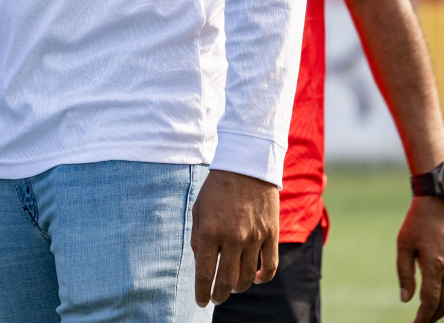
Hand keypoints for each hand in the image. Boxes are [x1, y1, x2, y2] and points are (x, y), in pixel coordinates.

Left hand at [190, 169, 278, 305]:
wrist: (246, 168)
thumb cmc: (217, 189)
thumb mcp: (198, 210)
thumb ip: (198, 238)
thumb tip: (202, 262)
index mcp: (210, 231)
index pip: (204, 272)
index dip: (201, 291)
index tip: (200, 302)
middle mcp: (232, 238)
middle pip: (226, 280)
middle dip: (219, 295)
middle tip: (215, 299)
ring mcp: (254, 238)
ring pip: (247, 276)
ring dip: (238, 287)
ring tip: (232, 288)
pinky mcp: (271, 236)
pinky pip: (269, 266)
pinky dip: (262, 278)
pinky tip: (253, 279)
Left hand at [399, 195, 443, 321]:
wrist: (437, 206)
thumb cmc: (417, 224)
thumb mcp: (403, 245)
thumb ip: (405, 273)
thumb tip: (405, 299)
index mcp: (434, 265)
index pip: (430, 301)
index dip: (423, 317)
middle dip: (432, 317)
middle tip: (419, 322)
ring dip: (442, 311)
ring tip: (428, 316)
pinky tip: (441, 303)